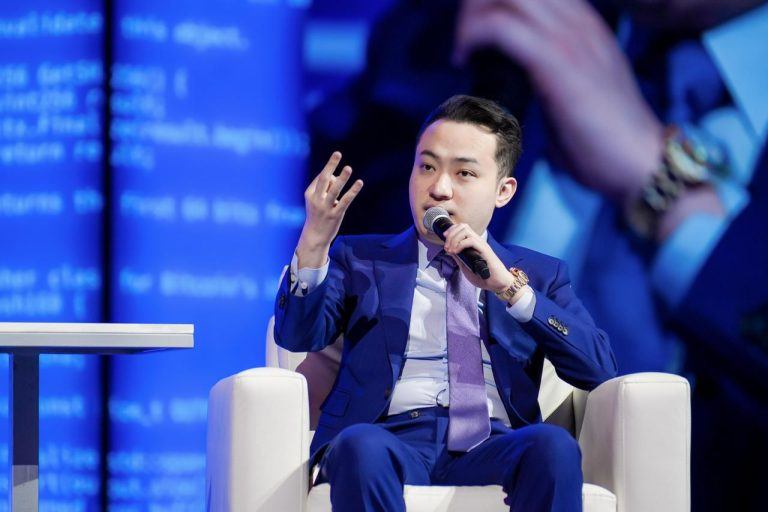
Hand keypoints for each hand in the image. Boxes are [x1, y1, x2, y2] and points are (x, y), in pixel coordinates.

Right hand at [296, 152, 362, 267]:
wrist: (315, 236)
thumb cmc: (318, 215)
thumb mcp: (317, 201)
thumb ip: (326, 188)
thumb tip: (337, 177)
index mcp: (310, 193)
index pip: (321, 178)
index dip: (330, 174)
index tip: (334, 179)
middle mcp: (316, 199)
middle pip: (324, 179)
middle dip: (330, 165)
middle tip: (337, 153)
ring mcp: (325, 207)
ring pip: (334, 189)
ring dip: (342, 178)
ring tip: (348, 168)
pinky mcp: (335, 214)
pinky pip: (345, 200)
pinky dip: (352, 191)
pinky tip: (359, 183)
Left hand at [442, 223, 513, 292]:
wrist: (497, 283)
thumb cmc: (484, 276)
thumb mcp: (465, 266)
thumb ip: (458, 258)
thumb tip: (448, 250)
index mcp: (474, 243)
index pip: (462, 228)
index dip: (451, 230)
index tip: (444, 238)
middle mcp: (478, 241)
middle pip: (463, 226)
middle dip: (451, 234)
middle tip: (446, 247)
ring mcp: (482, 244)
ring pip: (466, 231)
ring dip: (454, 239)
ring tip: (450, 250)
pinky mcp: (485, 250)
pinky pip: (471, 241)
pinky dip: (460, 245)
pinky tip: (456, 253)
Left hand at [455, 0, 663, 204]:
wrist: (642, 163)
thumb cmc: (606, 141)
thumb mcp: (574, 95)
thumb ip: (547, 80)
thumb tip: (511, 91)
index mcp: (585, 26)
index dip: (497, 3)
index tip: (474, 30)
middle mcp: (579, 23)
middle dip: (480, 3)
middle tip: (463, 36)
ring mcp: (570, 39)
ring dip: (473, 15)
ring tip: (462, 47)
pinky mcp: (556, 62)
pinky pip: (501, 27)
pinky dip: (473, 36)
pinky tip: (464, 59)